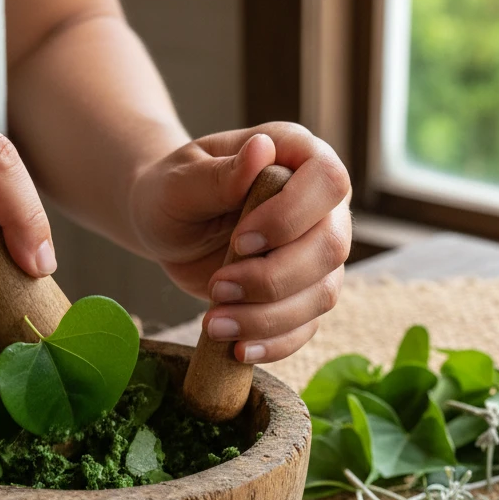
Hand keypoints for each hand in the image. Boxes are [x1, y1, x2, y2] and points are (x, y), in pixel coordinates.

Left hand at [129, 124, 351, 362]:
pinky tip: (237, 349)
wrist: (166, 227)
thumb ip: (221, 174)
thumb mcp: (182, 180)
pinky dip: (273, 345)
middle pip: (332, 248)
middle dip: (273, 278)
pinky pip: (306, 328)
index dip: (291, 217)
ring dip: (268, 318)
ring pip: (323, 295)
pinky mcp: (303, 296)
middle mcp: (321, 207)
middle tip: (216, 287)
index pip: (329, 181)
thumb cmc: (173, 192)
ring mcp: (317, 255)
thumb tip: (261, 150)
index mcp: (299, 158)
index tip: (240, 240)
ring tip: (213, 324)